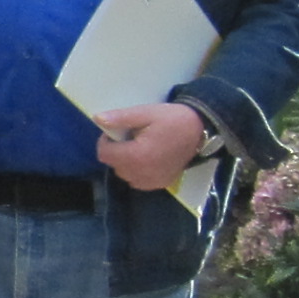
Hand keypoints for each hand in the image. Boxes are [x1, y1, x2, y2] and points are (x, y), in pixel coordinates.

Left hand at [93, 101, 211, 194]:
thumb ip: (120, 118)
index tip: (116, 132)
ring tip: (140, 147)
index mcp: (137, 156)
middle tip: (131, 137)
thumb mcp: (145, 113)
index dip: (105, 142)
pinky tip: (148, 158)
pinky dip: (138, 171)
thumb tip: (97, 119)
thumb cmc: (172, 119)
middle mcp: (143, 173)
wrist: (200, 130)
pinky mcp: (161, 184)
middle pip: (114, 165)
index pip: (105, 155)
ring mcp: (153, 181)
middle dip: (117, 151)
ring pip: (125, 174)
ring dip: (126, 162)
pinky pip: (138, 181)